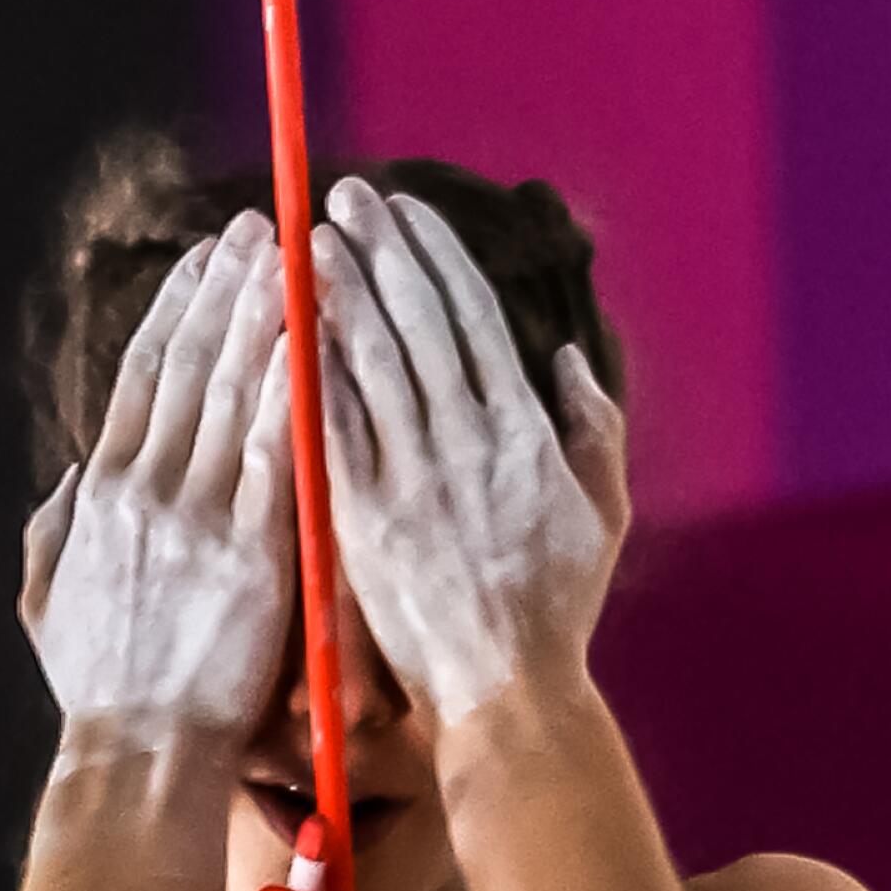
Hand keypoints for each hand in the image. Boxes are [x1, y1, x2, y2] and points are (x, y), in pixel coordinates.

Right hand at [20, 211, 293, 741]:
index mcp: (102, 495)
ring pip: (231, 392)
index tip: (205, 260)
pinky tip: (315, 341)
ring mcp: (198, 516)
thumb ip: (55, 533)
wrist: (141, 753)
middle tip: (262, 228)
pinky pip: (275, 452)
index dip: (177, 310)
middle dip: (226, 287)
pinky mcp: (251, 550)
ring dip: (264, 316)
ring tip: (295, 257)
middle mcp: (146, 490)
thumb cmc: (102, 689)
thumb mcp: (50, 603)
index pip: (142, 377)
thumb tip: (71, 479)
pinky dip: (291, 390)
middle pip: (190, 364)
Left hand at [312, 178, 627, 729]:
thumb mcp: (605, 512)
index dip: (435, 255)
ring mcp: (413, 478)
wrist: (507, 691)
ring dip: (339, 294)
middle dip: (380, 250)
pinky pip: (333, 429)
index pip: (472, 318)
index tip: (405, 211)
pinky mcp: (364, 519)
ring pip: (372, 362)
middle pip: (417, 322)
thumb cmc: (557, 609)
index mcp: (525, 431)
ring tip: (306, 243)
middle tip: (343, 198)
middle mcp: (468, 442)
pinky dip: (311, 373)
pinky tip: (285, 330)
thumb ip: (592, 428)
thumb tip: (564, 358)